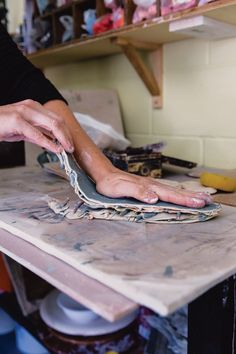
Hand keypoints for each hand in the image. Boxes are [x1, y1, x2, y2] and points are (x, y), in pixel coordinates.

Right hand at [0, 100, 73, 152]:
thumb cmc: (1, 126)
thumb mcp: (23, 131)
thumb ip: (38, 134)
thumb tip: (53, 143)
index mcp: (34, 107)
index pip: (56, 118)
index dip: (66, 132)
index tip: (70, 143)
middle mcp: (31, 106)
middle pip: (58, 120)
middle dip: (67, 136)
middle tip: (72, 148)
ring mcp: (24, 112)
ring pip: (52, 124)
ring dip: (62, 138)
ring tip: (67, 149)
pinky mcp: (17, 120)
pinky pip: (37, 133)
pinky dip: (49, 143)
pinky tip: (55, 149)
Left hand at [96, 168, 212, 207]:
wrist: (105, 174)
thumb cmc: (111, 184)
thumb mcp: (122, 189)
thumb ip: (138, 192)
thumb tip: (155, 198)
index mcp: (149, 187)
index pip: (170, 195)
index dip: (184, 200)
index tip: (199, 203)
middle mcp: (153, 186)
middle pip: (176, 192)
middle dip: (192, 197)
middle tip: (207, 201)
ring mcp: (151, 186)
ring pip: (173, 191)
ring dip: (187, 195)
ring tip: (201, 198)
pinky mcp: (148, 187)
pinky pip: (166, 191)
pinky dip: (177, 194)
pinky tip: (181, 196)